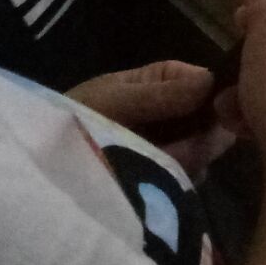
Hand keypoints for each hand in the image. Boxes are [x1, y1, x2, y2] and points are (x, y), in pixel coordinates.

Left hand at [69, 60, 236, 174]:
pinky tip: (159, 184)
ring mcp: (178, 143)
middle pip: (215, 118)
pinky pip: (191, 175)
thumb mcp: (115, 101)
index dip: (216, 99)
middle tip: (178, 153)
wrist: (49, 165)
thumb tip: (212, 82)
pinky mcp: (169, 174)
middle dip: (202, 137)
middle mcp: (179, 109)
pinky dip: (180, 180)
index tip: (212, 118)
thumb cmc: (76, 121)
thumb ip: (162, 95)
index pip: (210, 82)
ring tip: (156, 170)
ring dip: (189, 161)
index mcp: (168, 80)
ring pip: (207, 150)